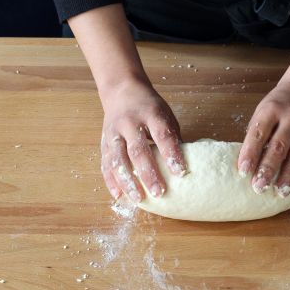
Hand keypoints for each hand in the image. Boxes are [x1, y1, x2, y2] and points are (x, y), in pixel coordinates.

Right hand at [99, 79, 186, 201]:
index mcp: (151, 114)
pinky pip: (105, 163)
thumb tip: (185, 165)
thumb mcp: (165, 115)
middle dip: (149, 173)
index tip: (181, 172)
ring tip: (139, 199)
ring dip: (128, 181)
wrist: (122, 90)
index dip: (171, 154)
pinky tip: (119, 195)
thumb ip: (171, 137)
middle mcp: (130, 123)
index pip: (162, 135)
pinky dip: (111, 181)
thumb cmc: (150, 107)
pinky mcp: (104, 141)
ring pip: (118, 159)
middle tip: (160, 192)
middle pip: (138, 150)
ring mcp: (114, 133)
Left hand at [237, 80, 289, 195]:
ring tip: (280, 191)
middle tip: (259, 188)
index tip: (243, 173)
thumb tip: (248, 166)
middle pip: (279, 147)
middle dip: (268, 169)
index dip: (250, 154)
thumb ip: (257, 135)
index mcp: (271, 109)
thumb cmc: (277, 107)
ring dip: (288, 175)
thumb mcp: (262, 113)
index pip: (258, 134)